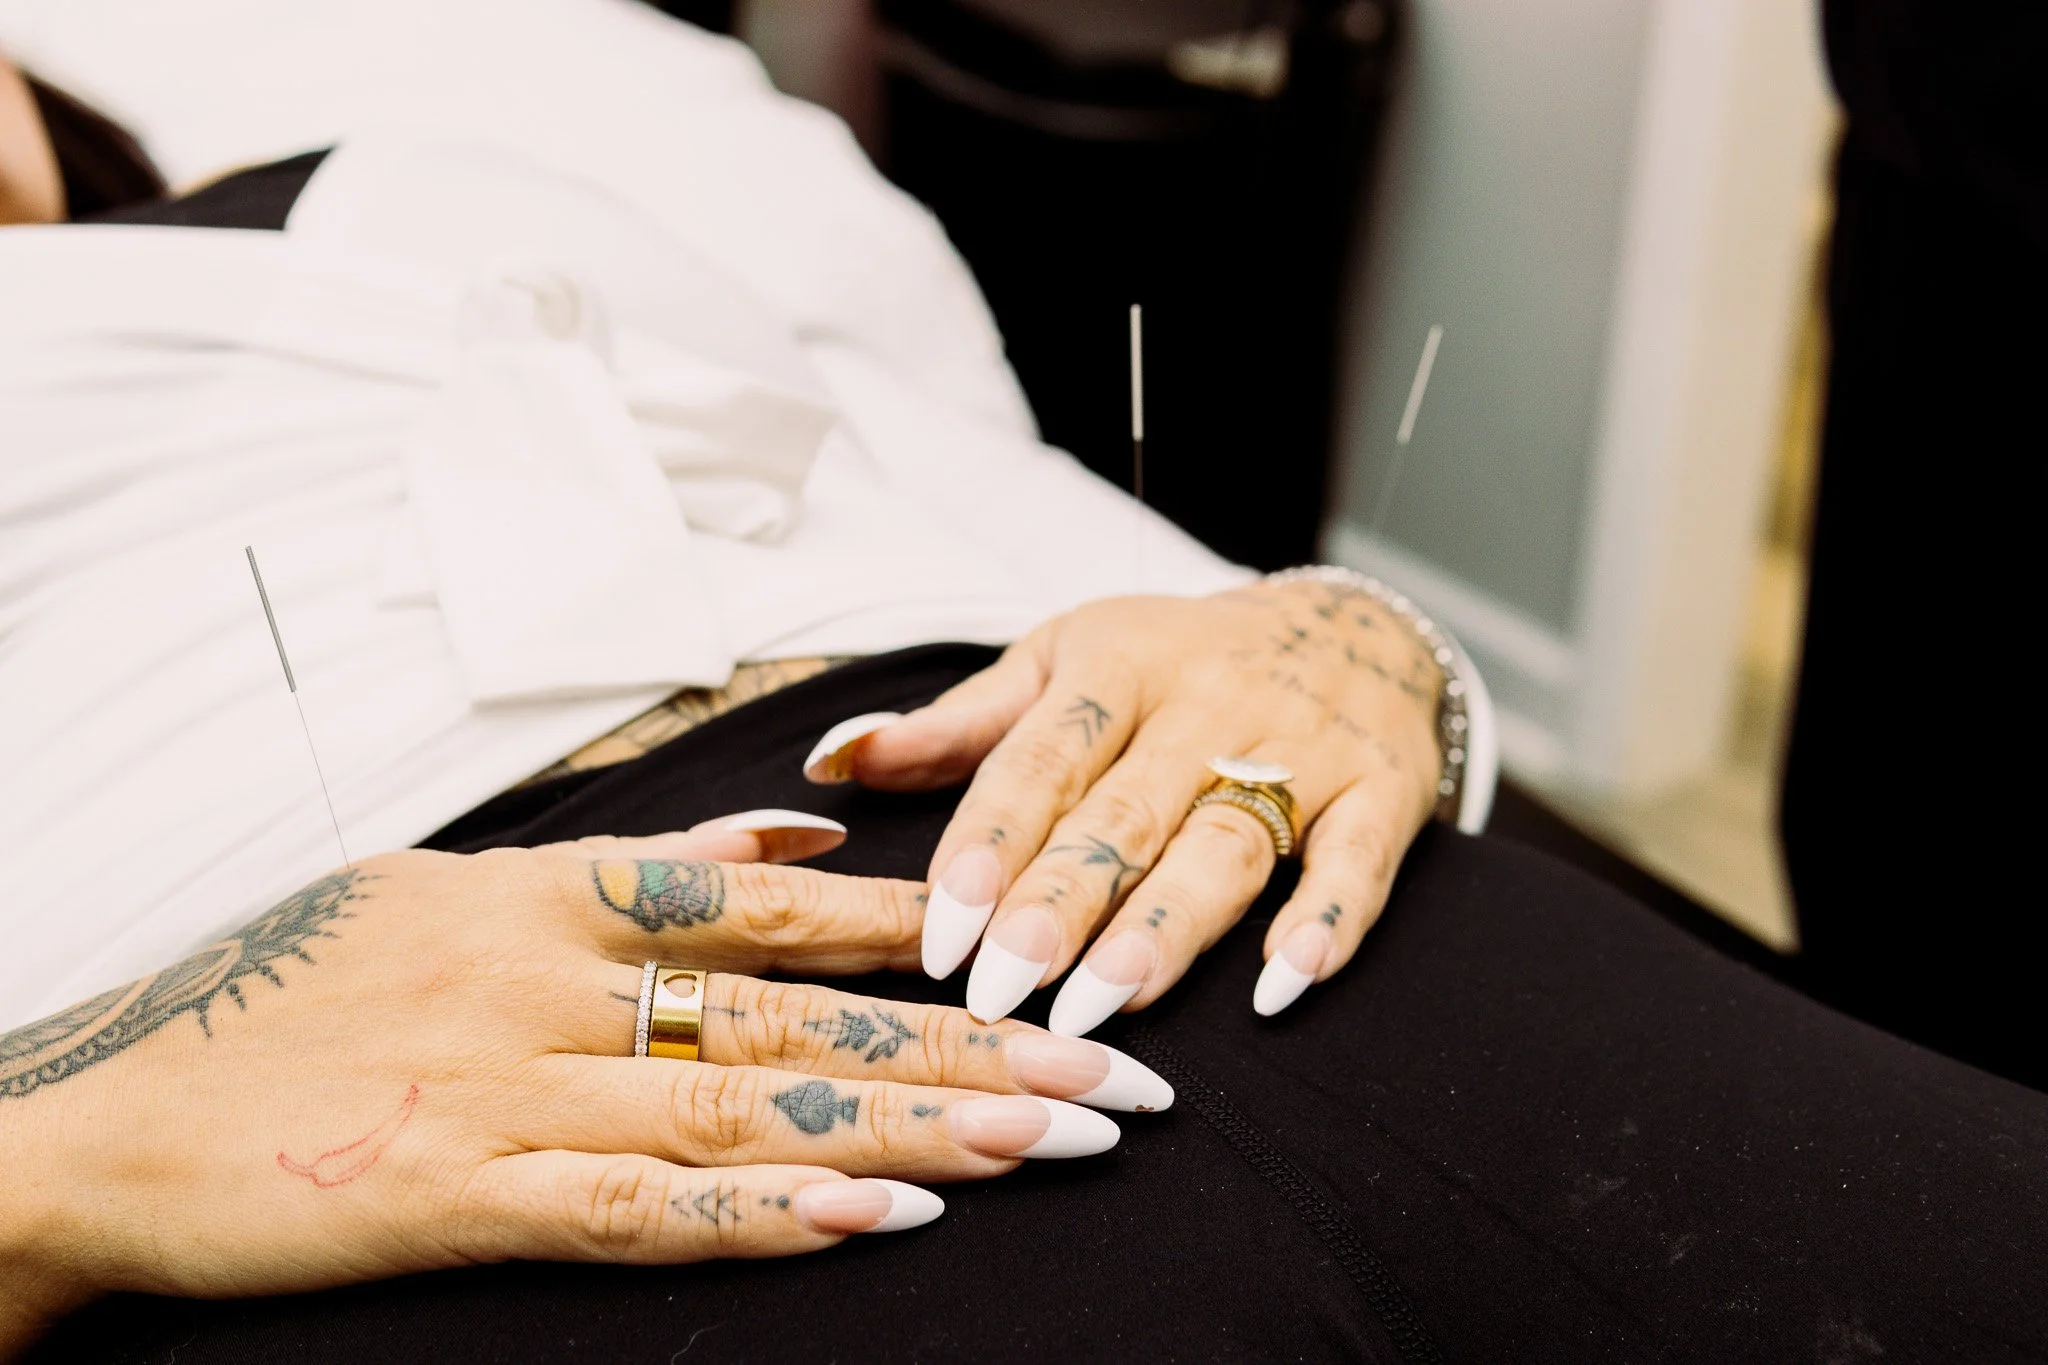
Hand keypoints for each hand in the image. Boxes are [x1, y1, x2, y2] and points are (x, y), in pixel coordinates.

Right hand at [0, 812, 1166, 1350]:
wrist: (108, 1108)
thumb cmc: (291, 992)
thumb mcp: (455, 886)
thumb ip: (633, 866)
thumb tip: (791, 838)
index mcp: (552, 893)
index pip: (779, 904)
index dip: (931, 929)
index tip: (1049, 946)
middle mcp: (549, 979)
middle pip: (805, 1012)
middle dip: (975, 1043)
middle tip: (1114, 1079)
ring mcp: (508, 1089)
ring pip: (751, 1104)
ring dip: (916, 1127)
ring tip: (1052, 1144)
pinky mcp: (457, 1197)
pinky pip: (637, 1208)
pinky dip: (766, 1213)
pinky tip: (878, 1221)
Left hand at [803, 579, 1444, 1031]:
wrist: (1351, 623)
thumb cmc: (1177, 657)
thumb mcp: (1065, 658)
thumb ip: (962, 722)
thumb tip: (839, 756)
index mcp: (1118, 664)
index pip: (1044, 758)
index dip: (991, 843)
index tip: (941, 928)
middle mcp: (1210, 702)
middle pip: (1127, 812)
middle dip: (1061, 903)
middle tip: (1003, 988)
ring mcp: (1303, 747)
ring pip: (1229, 843)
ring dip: (1167, 925)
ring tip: (1105, 1000)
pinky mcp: (1383, 791)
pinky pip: (1357, 862)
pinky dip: (1327, 922)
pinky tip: (1283, 984)